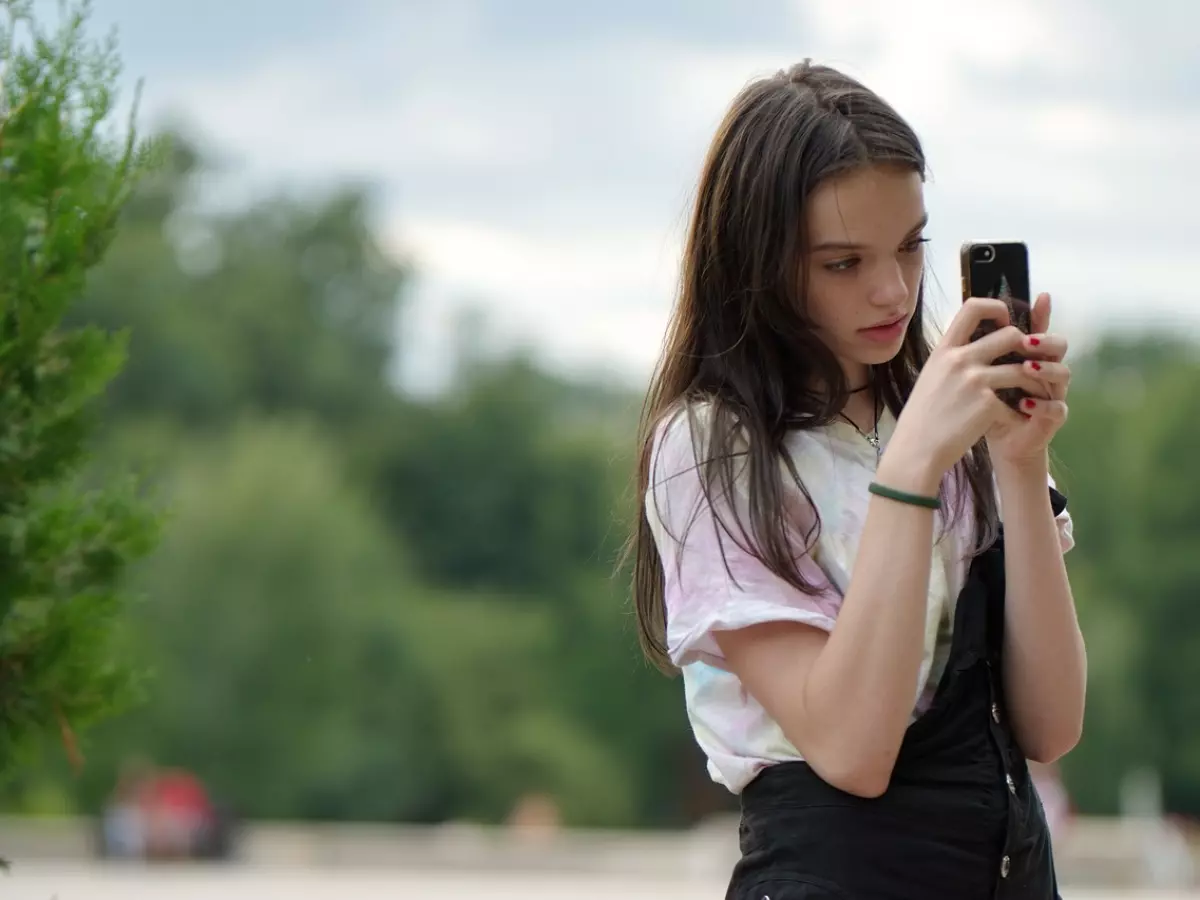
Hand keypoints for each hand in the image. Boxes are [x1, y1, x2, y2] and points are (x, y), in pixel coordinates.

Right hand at [885, 298, 1043, 486]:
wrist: (916, 450)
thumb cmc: (922, 418)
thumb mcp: (931, 377)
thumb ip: (951, 359)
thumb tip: (972, 344)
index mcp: (944, 350)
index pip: (973, 307)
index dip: (997, 309)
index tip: (1004, 324)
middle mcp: (960, 359)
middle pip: (1011, 334)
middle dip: (1025, 349)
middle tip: (1023, 365)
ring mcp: (975, 381)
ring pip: (1023, 368)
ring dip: (1031, 383)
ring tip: (1028, 395)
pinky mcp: (988, 404)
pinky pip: (1017, 402)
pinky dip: (1019, 414)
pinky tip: (1014, 422)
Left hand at [986, 292, 1069, 466]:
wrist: (995, 439)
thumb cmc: (986, 403)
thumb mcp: (978, 374)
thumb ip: (979, 350)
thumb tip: (967, 318)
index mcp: (1030, 356)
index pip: (1038, 330)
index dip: (1043, 314)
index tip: (1042, 297)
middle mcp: (1046, 371)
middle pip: (1059, 346)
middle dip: (1046, 341)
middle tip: (1027, 341)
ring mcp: (1053, 393)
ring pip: (1063, 374)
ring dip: (1045, 369)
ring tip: (1026, 368)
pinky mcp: (1053, 418)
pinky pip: (1057, 408)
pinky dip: (1042, 405)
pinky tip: (1025, 403)